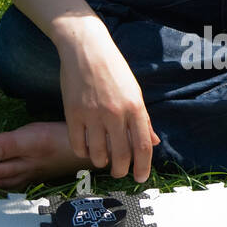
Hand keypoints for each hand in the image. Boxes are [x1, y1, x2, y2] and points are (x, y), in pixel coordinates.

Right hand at [58, 30, 160, 183]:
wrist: (86, 49)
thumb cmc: (113, 69)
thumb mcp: (135, 91)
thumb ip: (143, 119)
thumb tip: (153, 142)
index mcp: (135, 107)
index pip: (143, 146)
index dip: (143, 167)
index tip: (141, 177)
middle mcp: (115, 113)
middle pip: (121, 155)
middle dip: (121, 170)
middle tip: (119, 172)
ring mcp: (93, 114)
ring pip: (98, 154)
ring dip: (101, 162)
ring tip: (103, 159)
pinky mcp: (73, 113)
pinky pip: (78, 145)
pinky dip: (83, 152)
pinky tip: (86, 149)